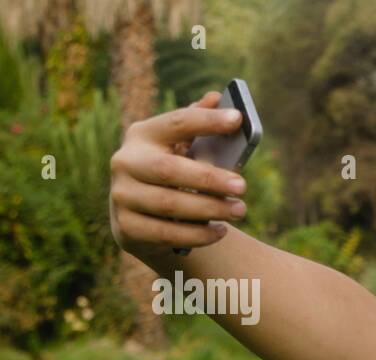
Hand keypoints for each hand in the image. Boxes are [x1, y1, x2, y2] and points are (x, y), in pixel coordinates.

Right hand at [109, 91, 247, 260]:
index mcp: (142, 135)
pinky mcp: (126, 227)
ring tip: (239, 210)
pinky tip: (221, 230)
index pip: (176, 122)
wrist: (141, 220)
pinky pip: (168, 234)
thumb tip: (216, 98)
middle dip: (210, 178)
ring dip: (210, 209)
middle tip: (242, 186)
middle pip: (170, 169)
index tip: (238, 119)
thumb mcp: (181, 150)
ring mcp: (122, 195)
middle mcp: (125, 162)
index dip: (207, 120)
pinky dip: (199, 234)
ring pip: (170, 204)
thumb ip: (198, 127)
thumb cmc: (171, 177)